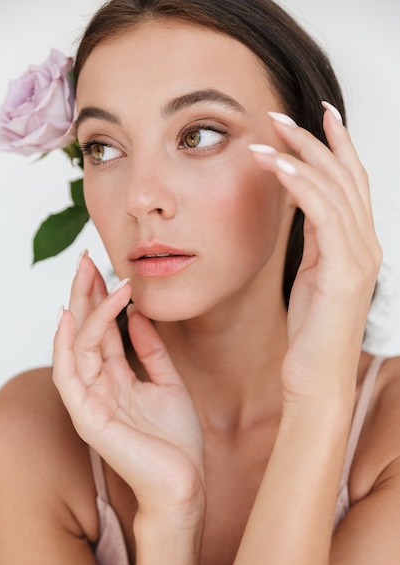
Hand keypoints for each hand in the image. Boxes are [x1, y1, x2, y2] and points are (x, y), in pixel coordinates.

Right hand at [53, 255, 204, 520]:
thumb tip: (137, 315)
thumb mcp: (168, 383)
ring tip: (90, 274)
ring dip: (81, 308)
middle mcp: (99, 386)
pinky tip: (70, 315)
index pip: (103, 332)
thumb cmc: (177, 441)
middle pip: (85, 332)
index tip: (108, 267)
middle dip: (84, 294)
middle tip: (85, 258)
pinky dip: (67, 344)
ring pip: (76, 345)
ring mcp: (90, 402)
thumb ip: (151, 351)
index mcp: (116, 380)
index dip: (103, 299)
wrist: (184, 484)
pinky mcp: (88, 418)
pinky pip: (69, 375)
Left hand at [251, 105, 381, 402]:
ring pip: (336, 187)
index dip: (337, 146)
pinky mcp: (346, 271)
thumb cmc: (311, 333)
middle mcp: (366, 245)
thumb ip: (315, 240)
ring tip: (270, 131)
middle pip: (346, 176)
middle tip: (282, 114)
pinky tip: (275, 165)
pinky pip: (323, 213)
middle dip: (315, 139)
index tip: (317, 116)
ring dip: (301, 154)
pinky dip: (299, 183)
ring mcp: (360, 257)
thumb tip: (299, 205)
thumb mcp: (312, 276)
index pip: (351, 183)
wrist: (316, 378)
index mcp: (358, 245)